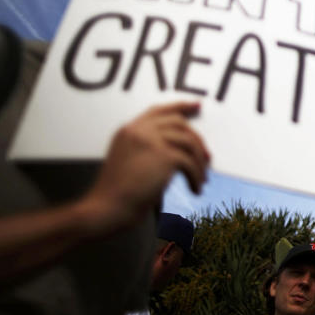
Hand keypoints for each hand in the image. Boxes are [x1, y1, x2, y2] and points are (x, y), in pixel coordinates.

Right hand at [82, 101, 209, 231]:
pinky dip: (196, 176)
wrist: (106, 209)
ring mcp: (151, 140)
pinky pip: (190, 162)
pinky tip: (195, 189)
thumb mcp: (129, 161)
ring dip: (199, 163)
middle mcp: (139, 130)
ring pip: (189, 142)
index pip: (158, 111)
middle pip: (179, 123)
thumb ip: (149, 148)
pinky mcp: (163, 155)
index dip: (180, 106)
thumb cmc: (117, 194)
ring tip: (202, 179)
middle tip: (207, 157)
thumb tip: (182, 150)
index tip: (198, 105)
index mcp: (128, 130)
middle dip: (197, 139)